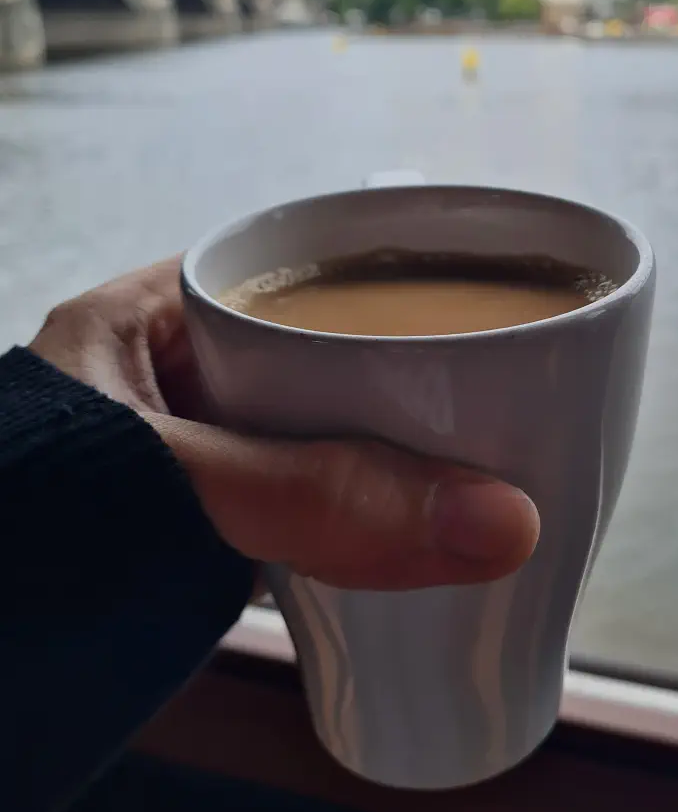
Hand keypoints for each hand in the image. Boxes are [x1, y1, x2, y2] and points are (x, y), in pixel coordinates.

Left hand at [29, 259, 539, 589]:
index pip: (276, 274)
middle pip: (304, 361)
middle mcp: (157, 384)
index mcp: (134, 324)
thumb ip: (319, 500)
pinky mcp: (186, 537)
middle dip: (388, 384)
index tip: (456, 303)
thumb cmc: (18, 537)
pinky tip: (391, 538)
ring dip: (367, 465)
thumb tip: (497, 518)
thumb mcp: (175, 488)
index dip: (369, 282)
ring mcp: (176, 464)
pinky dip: (336, 525)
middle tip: (479, 396)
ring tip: (463, 461)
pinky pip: (285, 511)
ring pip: (300, 442)